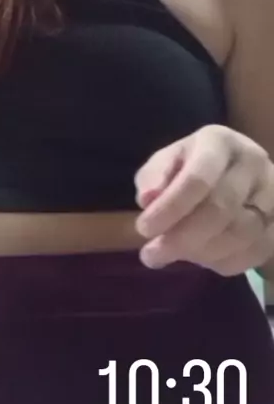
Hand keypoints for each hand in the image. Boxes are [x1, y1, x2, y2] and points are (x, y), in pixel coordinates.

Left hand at [134, 124, 273, 275]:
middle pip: (221, 208)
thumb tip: (148, 199)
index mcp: (219, 141)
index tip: (144, 229)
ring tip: (174, 256)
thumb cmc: (192, 166)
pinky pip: (256, 251)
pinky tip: (201, 259)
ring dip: (201, 253)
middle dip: (182, 237)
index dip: (170, 207)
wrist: (237, 174)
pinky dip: (225, 262)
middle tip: (152, 254)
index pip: (198, 177)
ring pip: (241, 233)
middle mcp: (252, 162)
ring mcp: (273, 191)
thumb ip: (153, 177)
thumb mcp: (167, 162)